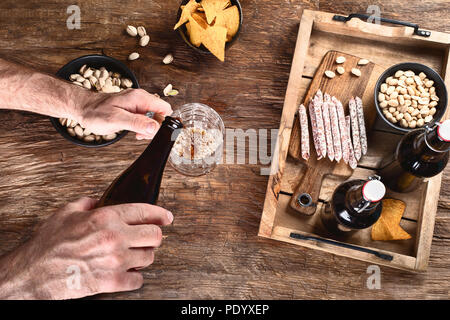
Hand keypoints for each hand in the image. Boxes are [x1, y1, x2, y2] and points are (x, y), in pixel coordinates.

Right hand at [0, 197, 172, 298]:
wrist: (33, 273)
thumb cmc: (48, 244)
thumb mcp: (66, 212)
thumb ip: (88, 203)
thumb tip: (99, 201)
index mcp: (106, 217)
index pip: (145, 211)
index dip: (160, 214)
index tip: (167, 217)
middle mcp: (115, 237)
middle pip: (155, 236)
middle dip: (153, 237)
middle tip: (146, 240)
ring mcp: (115, 261)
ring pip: (149, 258)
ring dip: (143, 257)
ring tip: (132, 256)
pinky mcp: (111, 282)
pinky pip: (138, 280)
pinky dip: (134, 278)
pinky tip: (125, 273)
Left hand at [78, 89, 172, 139]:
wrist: (83, 108)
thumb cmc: (96, 113)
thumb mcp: (116, 119)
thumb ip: (137, 123)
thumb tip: (155, 127)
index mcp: (140, 98)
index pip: (164, 108)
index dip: (162, 122)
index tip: (152, 132)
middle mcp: (141, 98)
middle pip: (161, 114)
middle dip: (155, 127)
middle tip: (141, 134)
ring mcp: (138, 103)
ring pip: (154, 117)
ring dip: (149, 128)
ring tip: (137, 133)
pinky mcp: (134, 109)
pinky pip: (146, 118)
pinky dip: (143, 127)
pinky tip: (135, 131)